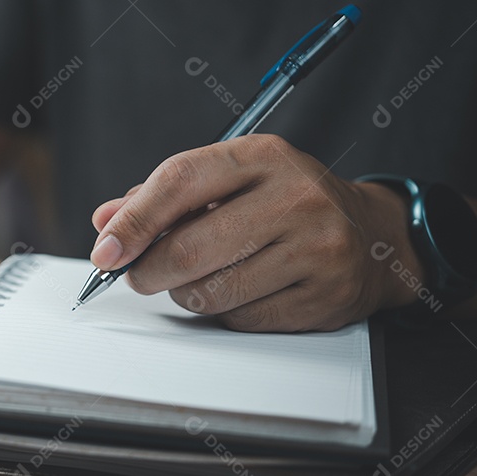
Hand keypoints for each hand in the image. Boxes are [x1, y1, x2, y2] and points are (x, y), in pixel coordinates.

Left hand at [89, 134, 423, 331]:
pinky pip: (242, 319)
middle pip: (190, 247)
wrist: (370, 235)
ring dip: (184, 293)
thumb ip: (162, 197)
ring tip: (196, 277)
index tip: (106, 250)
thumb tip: (107, 222)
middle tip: (137, 275)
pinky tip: (238, 291)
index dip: (135, 221)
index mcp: (262, 156)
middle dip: (147, 270)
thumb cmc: (282, 202)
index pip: (180, 181)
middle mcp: (295, 197)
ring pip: (211, 291)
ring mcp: (316, 248)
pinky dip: (223, 312)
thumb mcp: (228, 179)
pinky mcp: (325, 296)